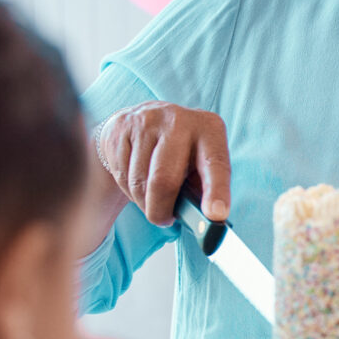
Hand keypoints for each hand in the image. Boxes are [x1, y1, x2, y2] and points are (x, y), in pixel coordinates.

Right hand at [94, 100, 231, 226]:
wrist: (142, 120)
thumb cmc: (180, 152)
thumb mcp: (200, 163)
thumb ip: (203, 188)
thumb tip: (204, 219)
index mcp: (209, 129)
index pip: (215, 163)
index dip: (216, 191)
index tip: (216, 215)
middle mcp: (179, 121)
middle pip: (164, 180)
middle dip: (161, 209)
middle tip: (163, 219)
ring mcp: (147, 121)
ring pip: (139, 182)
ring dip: (144, 202)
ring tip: (152, 197)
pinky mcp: (121, 128)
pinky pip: (121, 174)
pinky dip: (129, 189)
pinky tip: (137, 180)